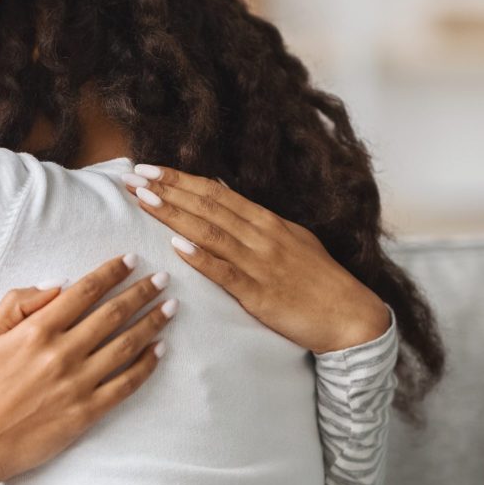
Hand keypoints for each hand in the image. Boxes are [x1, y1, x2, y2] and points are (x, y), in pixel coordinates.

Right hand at [0, 254, 176, 482]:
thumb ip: (18, 303)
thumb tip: (57, 285)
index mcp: (36, 331)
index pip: (84, 291)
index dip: (111, 273)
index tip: (131, 261)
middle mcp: (62, 353)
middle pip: (112, 313)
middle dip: (141, 292)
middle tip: (161, 280)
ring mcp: (78, 383)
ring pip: (125, 345)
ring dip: (152, 323)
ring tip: (169, 308)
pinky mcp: (87, 412)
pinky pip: (126, 384)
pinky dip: (146, 365)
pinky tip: (159, 350)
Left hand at [119, 165, 388, 354]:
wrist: (350, 316)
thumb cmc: (319, 280)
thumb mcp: (291, 239)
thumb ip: (257, 222)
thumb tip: (225, 198)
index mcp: (267, 222)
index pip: (215, 193)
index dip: (179, 180)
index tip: (148, 168)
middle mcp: (261, 236)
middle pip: (207, 206)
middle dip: (167, 189)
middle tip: (133, 177)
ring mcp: (260, 264)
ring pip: (210, 233)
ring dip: (175, 215)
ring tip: (145, 200)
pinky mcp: (260, 294)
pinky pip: (226, 273)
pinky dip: (202, 259)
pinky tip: (177, 247)